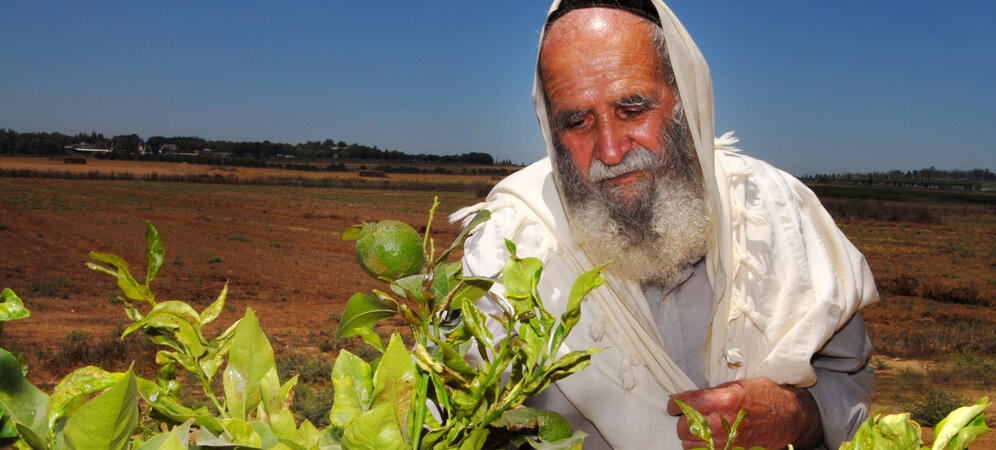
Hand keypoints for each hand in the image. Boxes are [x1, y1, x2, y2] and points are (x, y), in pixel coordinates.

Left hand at [666, 377, 821, 448]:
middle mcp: (723, 422)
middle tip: (687, 416)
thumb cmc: (764, 396)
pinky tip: (706, 440)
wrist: (788, 417)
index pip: (685, 403)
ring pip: (690, 444)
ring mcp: (727, 441)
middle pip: (683, 426)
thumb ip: (712, 393)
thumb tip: (689, 399)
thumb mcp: (737, 384)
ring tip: (698, 429)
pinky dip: (701, 447)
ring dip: (690, 437)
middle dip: (682, 421)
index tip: (674, 405)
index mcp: (724, 400)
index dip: (674, 404)